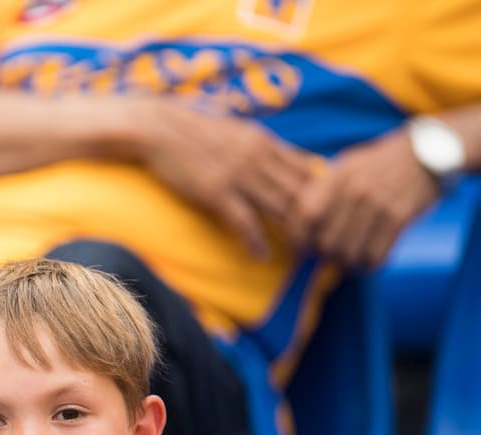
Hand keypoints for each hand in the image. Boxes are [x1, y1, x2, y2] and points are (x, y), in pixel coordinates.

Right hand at [139, 100, 316, 257]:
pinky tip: (260, 254)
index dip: (322, 195)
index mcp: (266, 143)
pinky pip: (244, 222)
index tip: (325, 216)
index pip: (308, 171)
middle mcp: (258, 158)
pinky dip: (256, 241)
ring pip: (279, 208)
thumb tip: (282, 159)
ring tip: (299, 252)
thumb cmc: (196, 133)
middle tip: (320, 240)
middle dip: (314, 219)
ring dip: (292, 233)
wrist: (160, 129)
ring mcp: (238, 175)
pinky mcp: (216, 192)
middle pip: (300, 193)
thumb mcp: (238, 131)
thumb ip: (263, 147)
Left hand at [288, 128, 440, 269]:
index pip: (306, 215)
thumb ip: (321, 191)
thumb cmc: (377, 165)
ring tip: (344, 260)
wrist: (425, 155)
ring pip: (349, 253)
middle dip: (321, 254)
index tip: (299, 246)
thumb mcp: (346, 166)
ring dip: (344, 264)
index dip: (298, 237)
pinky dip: (367, 265)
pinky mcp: (400, 219)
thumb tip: (294, 223)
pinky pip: (375, 256)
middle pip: (325, 241)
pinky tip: (365, 260)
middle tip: (324, 255)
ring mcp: (379, 205)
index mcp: (338, 177)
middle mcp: (356, 191)